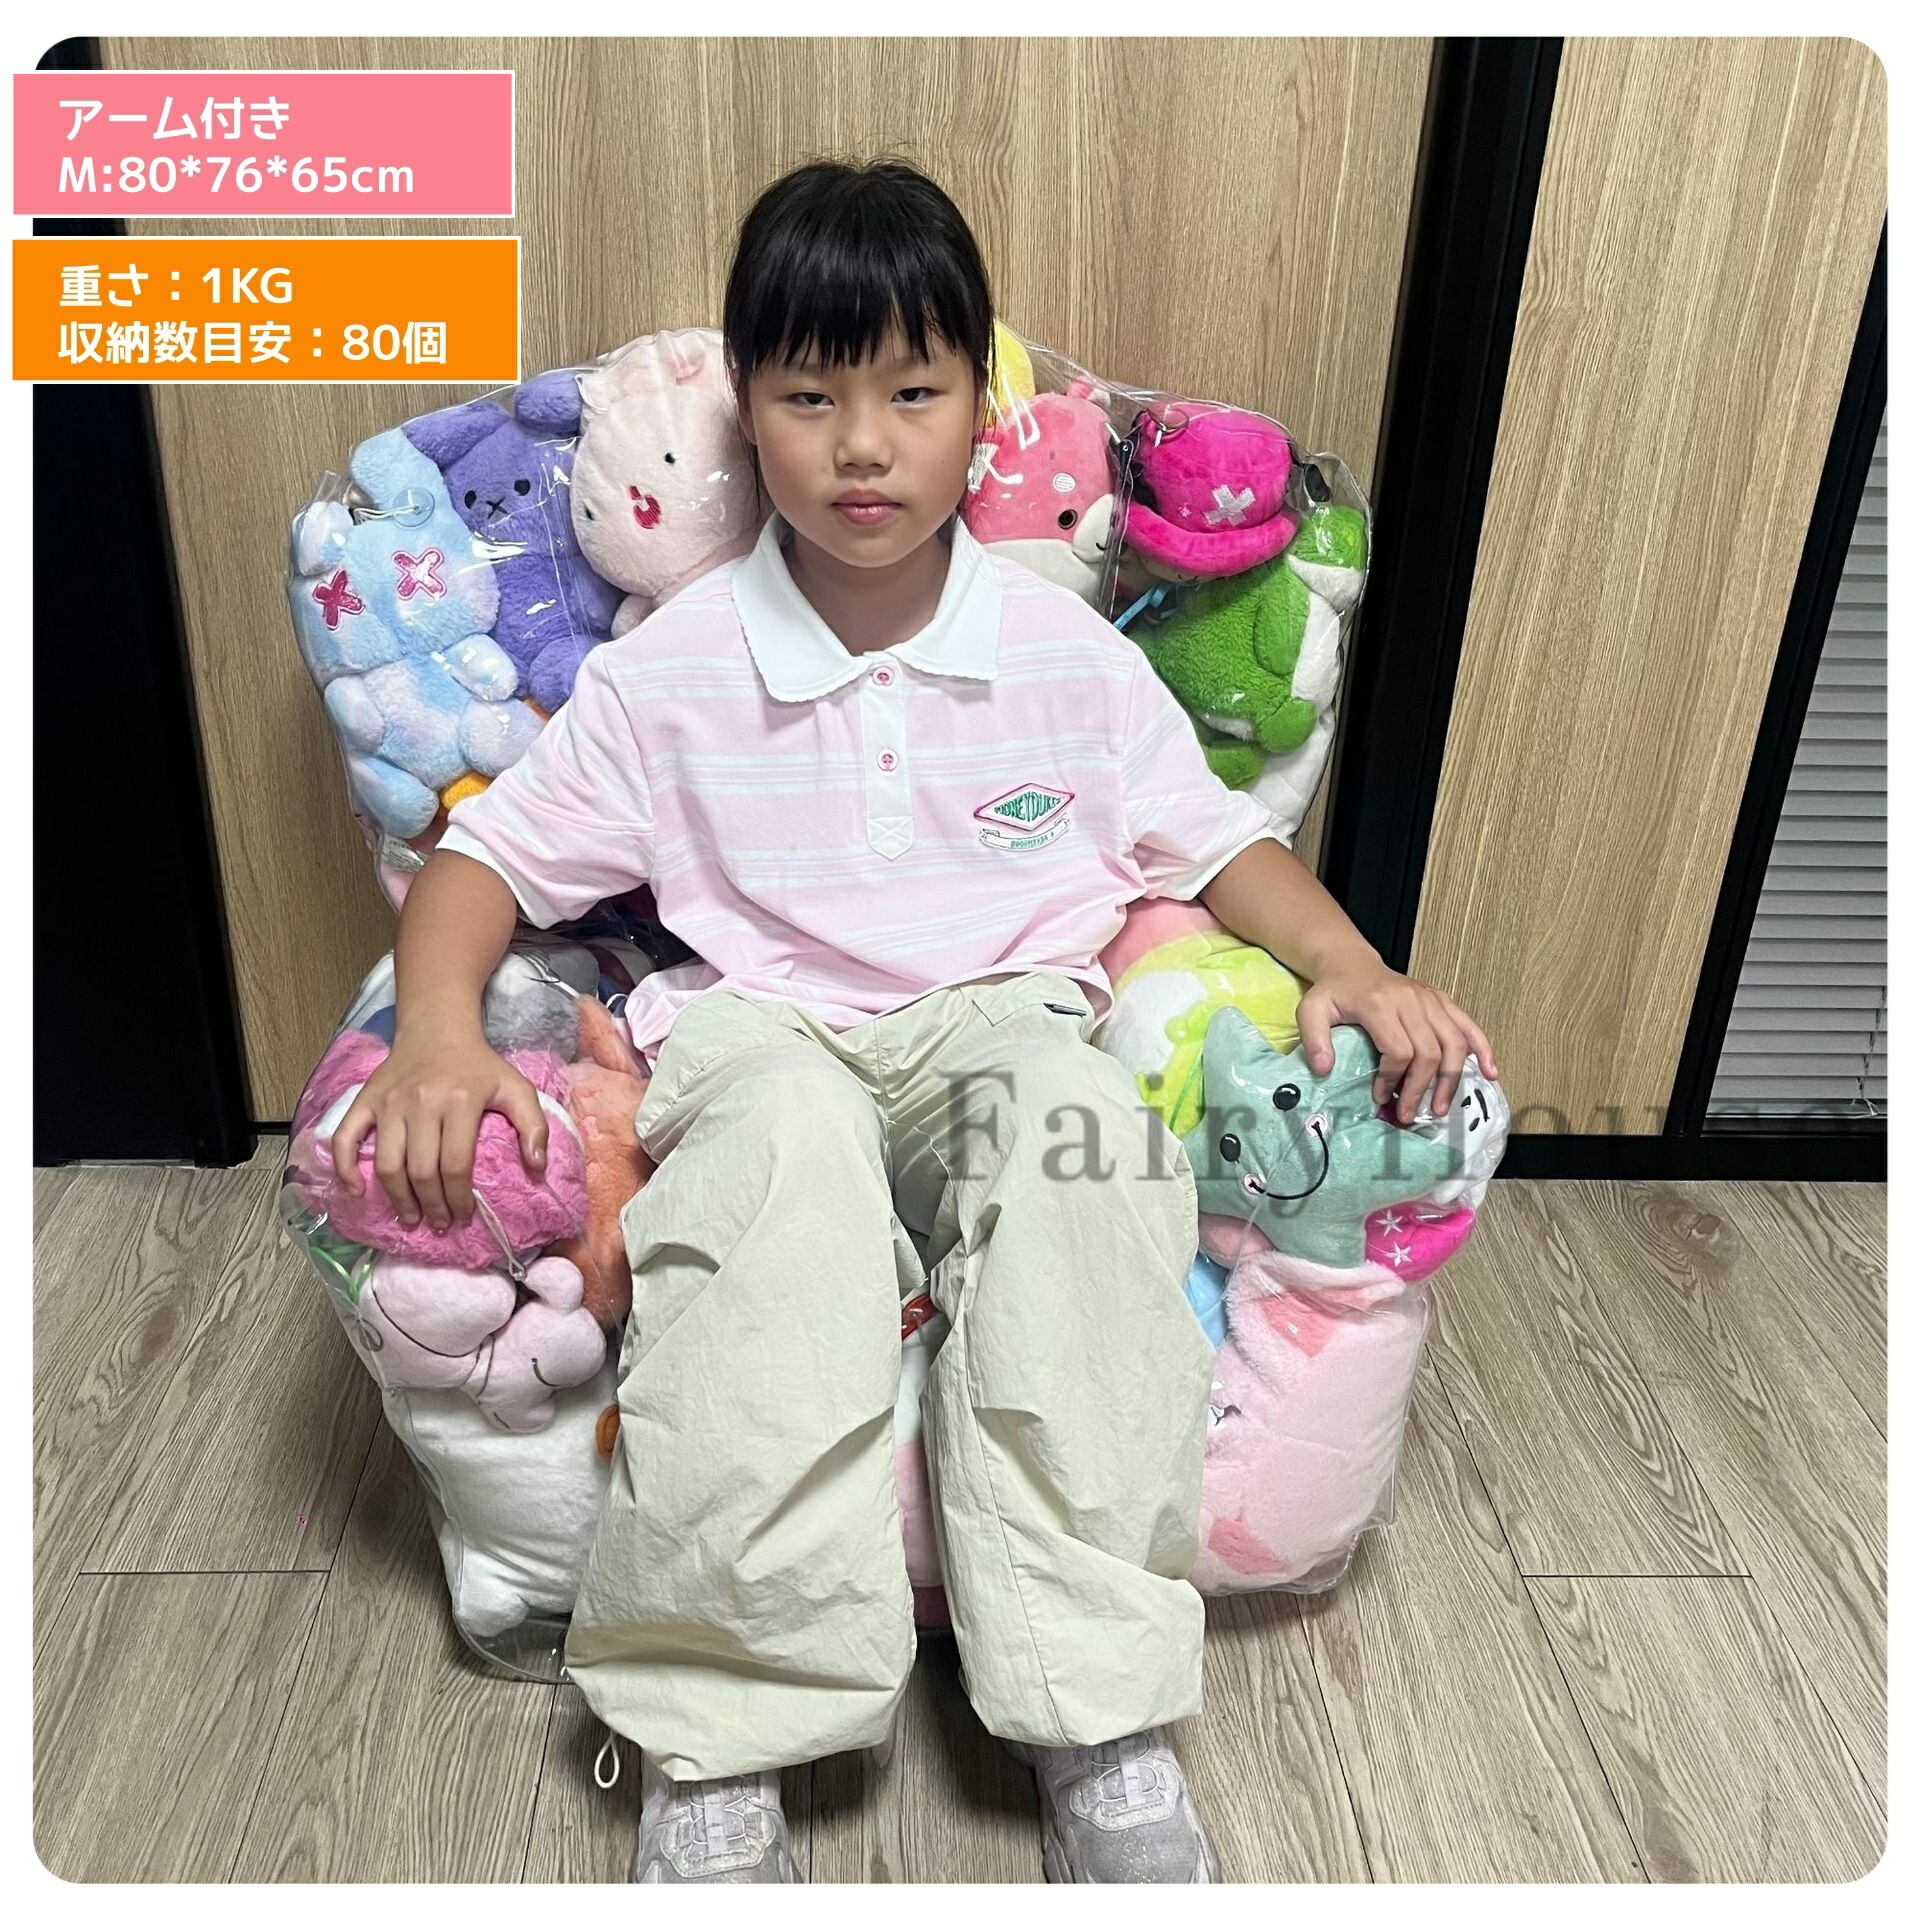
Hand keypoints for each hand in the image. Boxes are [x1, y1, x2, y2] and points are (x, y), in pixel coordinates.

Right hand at [329, 1024, 549, 1231]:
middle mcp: (421, 1102)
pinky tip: (357, 1191)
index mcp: (460, 1101)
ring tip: (411, 1218)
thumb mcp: (516, 1088)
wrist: (437, 1029)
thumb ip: (534, 1127)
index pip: (455, 1164)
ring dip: (397, 1198)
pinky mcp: (366, 1100)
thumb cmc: (479, 1065)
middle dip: (431, 1205)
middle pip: (421, 1171)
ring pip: (387, 1164)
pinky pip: (346, 1137)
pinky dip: (345, 1168)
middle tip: (439, 1223)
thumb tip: (538, 1169)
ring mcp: (389, 1102)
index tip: (464, 1216)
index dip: (458, 1198)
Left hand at [1295, 962, 1498, 1122]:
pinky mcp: (1442, 1001)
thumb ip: (1313, 1039)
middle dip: (1421, 1089)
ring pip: (1454, 1044)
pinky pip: (1469, 1026)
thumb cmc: (1334, 992)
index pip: (1398, 1050)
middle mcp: (1411, 1001)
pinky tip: (1491, 1073)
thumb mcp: (1311, 1010)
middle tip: (1409, 1115)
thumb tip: (1325, 1071)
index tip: (1381, 1099)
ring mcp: (1430, 1000)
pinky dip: (1483, 1050)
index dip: (1392, 1080)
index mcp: (1380, 1004)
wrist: (1352, 964)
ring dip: (1451, 1080)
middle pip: (1429, 1052)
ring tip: (1441, 1109)